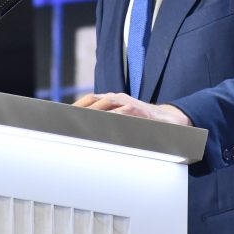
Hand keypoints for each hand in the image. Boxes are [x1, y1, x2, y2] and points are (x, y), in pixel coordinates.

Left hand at [73, 92, 191, 125]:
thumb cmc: (144, 122)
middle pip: (92, 101)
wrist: (169, 121)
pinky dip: (108, 120)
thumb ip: (110, 121)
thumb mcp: (124, 118)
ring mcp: (127, 103)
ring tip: (78, 124)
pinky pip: (118, 115)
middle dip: (78, 110)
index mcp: (113, 100)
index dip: (76, 106)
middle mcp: (118, 98)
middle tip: (66, 122)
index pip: (90, 100)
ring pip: (103, 106)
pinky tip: (99, 128)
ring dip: (90, 114)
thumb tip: (90, 134)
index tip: (63, 115)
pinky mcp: (136, 111)